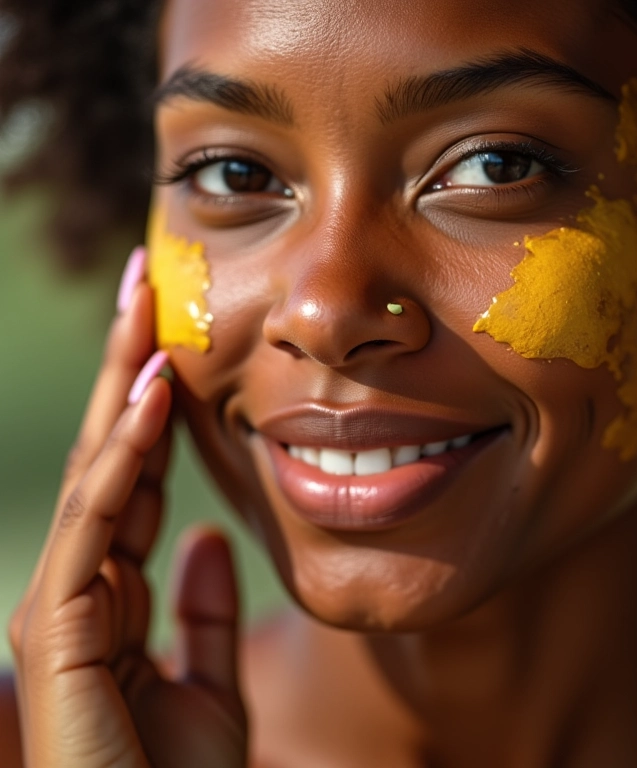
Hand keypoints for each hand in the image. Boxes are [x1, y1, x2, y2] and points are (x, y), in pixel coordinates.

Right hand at [9, 253, 246, 766]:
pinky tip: (158, 391)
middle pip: (112, 452)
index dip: (155, 407)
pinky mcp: (54, 629)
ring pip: (98, 468)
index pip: (135, 473)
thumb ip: (200, 613)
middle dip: (128, 366)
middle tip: (147, 284)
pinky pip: (97, 520)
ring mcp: (64, 601)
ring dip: (125, 382)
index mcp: (117, 590)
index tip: (176, 339)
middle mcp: (84, 583)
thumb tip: (204, 540)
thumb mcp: (207, 683)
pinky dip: (127, 453)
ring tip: (147, 303)